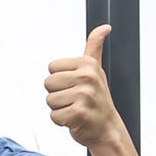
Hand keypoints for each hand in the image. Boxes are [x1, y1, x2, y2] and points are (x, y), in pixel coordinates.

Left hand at [45, 24, 124, 150]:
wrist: (107, 128)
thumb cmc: (97, 99)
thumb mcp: (96, 70)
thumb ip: (95, 47)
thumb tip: (104, 27)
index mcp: (88, 63)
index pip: (51, 67)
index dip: (60, 80)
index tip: (75, 86)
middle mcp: (87, 77)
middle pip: (48, 83)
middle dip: (58, 95)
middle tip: (75, 100)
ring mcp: (85, 95)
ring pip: (50, 100)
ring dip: (59, 108)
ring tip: (75, 109)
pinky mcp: (79, 113)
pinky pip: (54, 116)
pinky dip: (61, 121)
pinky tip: (75, 119)